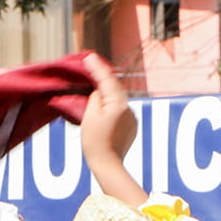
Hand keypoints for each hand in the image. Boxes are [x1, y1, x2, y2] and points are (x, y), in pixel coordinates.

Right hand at [78, 53, 144, 206]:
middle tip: (91, 68)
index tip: (89, 57)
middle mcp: (128, 108)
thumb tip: (98, 92)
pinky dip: (111, 108)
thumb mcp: (89, 117)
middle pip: (114, 89)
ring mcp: (132, 118)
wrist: (107, 164)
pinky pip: (120, 111)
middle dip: (102, 80)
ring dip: (106, 96)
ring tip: (93, 93)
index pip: (107, 80)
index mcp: (118, 103)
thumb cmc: (95, 142)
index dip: (97, 67)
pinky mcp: (131, 126)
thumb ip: (94, 99)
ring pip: (117, 101)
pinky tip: (102, 113)